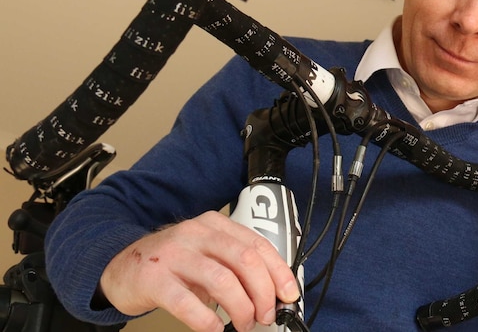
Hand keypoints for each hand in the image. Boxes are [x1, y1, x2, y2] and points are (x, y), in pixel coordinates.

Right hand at [99, 211, 299, 331]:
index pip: (258, 245)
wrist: (118, 266)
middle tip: (267, 314)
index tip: (289, 295)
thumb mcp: (205, 255)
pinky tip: (215, 330)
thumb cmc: (170, 263)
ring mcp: (174, 254)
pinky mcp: (154, 279)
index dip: (279, 272)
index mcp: (214, 225)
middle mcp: (196, 233)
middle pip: (245, 260)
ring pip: (222, 280)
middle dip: (263, 292)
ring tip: (243, 324)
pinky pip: (187, 303)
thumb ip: (235, 267)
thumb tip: (271, 294)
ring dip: (241, 308)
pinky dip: (207, 321)